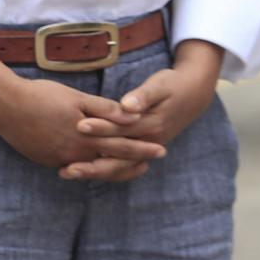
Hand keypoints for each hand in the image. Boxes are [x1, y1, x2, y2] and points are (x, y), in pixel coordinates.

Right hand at [0, 47, 161, 179]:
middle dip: (133, 160)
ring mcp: (60, 158)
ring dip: (110, 167)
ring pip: (92, 167)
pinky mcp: (46, 159)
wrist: (4, 106)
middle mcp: (76, 152)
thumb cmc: (40, 96)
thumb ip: (105, 109)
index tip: (160, 150)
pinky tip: (90, 166)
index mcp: (87, 136)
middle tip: (151, 163)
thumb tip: (133, 115)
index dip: (142, 147)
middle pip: (111, 159)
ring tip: (124, 167)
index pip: (122, 144)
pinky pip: (71, 166)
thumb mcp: (75, 98)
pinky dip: (85, 168)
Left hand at [72, 40, 223, 168]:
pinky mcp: (141, 150)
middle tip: (65, 168)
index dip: (100, 129)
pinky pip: (122, 165)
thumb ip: (142, 97)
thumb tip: (128, 106)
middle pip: (118, 157)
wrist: (193, 95)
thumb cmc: (172, 86)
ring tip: (66, 173)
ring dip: (94, 171)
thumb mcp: (159, 86)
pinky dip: (103, 170)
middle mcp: (149, 142)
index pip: (121, 130)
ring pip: (119, 166)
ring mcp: (146, 149)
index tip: (78, 127)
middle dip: (92, 164)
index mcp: (151, 125)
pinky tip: (80, 171)